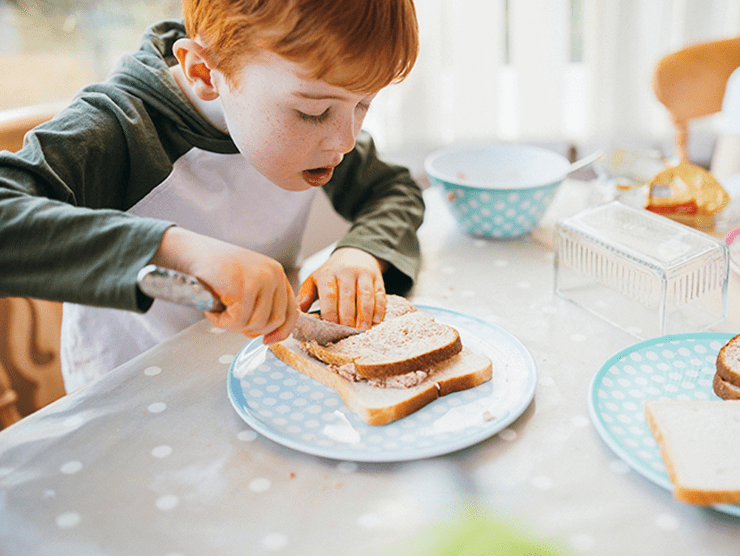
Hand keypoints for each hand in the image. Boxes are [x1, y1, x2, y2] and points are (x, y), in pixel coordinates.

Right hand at [150, 227, 296, 342]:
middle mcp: (273, 275)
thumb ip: (263, 301)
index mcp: (277, 274)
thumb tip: (270, 333)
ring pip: (255, 324)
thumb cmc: (215, 270)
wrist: (191, 253)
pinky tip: (212, 309)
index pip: (291, 310)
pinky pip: (237, 321)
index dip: (281, 331)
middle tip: (231, 321)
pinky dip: (221, 322)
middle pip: (275, 321)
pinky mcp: (244, 288)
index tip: (268, 340)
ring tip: (219, 311)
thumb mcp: (248, 282)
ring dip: (233, 326)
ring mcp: (261, 280)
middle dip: (252, 329)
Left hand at [296, 247, 386, 328]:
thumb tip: (297, 313)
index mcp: (327, 273)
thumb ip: (305, 296)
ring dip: (365, 314)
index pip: (329, 294)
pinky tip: (376, 321)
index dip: (331, 311)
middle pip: (348, 296)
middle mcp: (346, 272)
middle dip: (348, 316)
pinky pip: (380, 295)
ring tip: (363, 329)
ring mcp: (363, 275)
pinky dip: (379, 309)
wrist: (354, 254)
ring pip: (365, 296)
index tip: (331, 326)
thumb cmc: (331, 273)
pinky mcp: (377, 279)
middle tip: (347, 332)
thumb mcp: (314, 279)